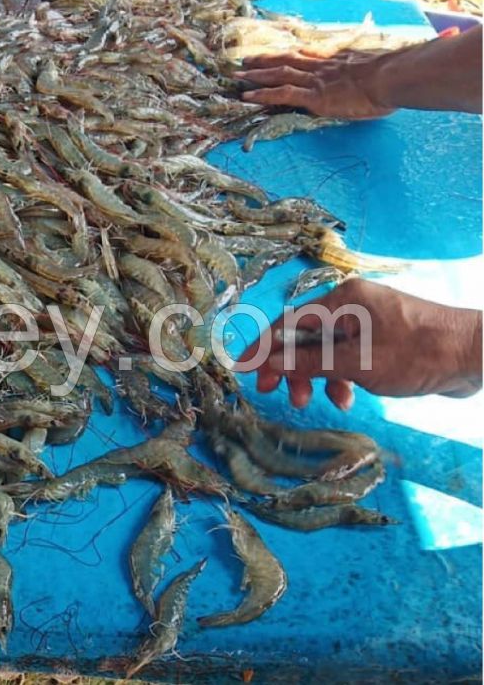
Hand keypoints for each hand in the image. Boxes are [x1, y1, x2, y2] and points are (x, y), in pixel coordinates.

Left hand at [234, 50, 394, 119]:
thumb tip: (374, 80)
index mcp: (338, 60)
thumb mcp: (380, 69)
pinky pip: (282, 94)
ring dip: (256, 75)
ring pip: (279, 74)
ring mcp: (316, 81)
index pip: (307, 55)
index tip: (277, 53)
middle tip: (246, 60)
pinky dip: (262, 95)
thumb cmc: (394, 77)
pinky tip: (246, 97)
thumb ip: (369, 73)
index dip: (289, 54)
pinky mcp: (314, 96)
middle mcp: (323, 67)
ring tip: (237, 76)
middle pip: (288, 59)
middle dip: (266, 60)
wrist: (393, 77)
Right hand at [235, 279, 482, 409]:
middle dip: (288, 366)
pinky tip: (348, 398)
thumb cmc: (417, 353)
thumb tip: (268, 363)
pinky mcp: (381, 341)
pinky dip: (341, 378)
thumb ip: (308, 362)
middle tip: (273, 392)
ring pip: (325, 350)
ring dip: (315, 377)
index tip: (242, 368)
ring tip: (311, 401)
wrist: (475, 355)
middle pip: (304, 336)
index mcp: (343, 300)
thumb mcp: (356, 362)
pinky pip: (347, 357)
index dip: (263, 346)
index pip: (289, 322)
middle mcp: (351, 306)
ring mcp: (367, 323)